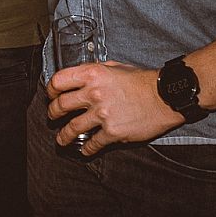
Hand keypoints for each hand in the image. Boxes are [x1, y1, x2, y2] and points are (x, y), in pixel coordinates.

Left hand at [46, 61, 182, 156]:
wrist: (164, 97)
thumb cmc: (142, 81)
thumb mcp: (115, 67)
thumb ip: (96, 71)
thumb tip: (82, 76)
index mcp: (92, 74)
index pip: (59, 81)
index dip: (51, 89)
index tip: (51, 94)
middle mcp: (94, 93)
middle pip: (61, 105)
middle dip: (52, 112)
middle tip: (52, 116)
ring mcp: (102, 114)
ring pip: (72, 127)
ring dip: (63, 135)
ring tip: (61, 139)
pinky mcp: (112, 131)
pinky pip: (92, 143)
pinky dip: (86, 148)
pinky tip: (85, 149)